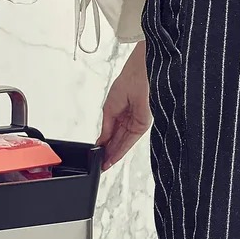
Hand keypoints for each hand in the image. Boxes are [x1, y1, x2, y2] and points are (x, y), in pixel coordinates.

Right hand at [98, 42, 151, 170]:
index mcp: (122, 113)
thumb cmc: (128, 81)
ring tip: (103, 165)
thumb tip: (102, 140)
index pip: (112, 134)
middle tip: (99, 165)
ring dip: (113, 155)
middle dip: (108, 154)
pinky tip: (112, 156)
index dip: (104, 147)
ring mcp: (136, 122)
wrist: (141, 72)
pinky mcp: (143, 123)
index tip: (97, 157)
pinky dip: (120, 149)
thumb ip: (107, 126)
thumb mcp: (110, 107)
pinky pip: (130, 140)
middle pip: (117, 141)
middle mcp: (129, 120)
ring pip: (123, 143)